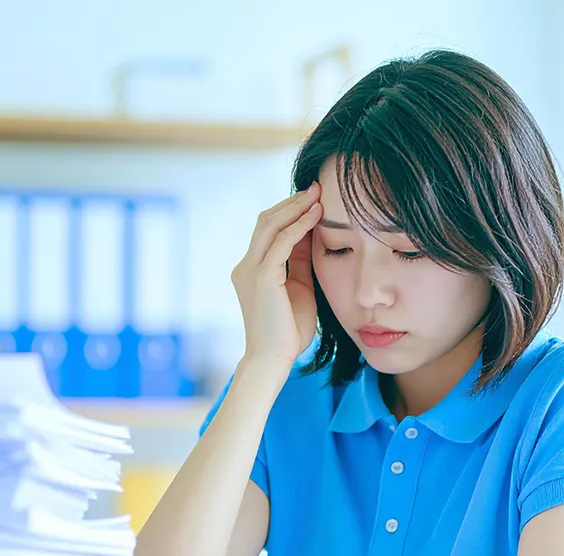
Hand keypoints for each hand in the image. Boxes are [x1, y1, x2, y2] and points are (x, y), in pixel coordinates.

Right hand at [230, 183, 322, 369]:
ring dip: (295, 207)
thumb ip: (301, 262)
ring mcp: (250, 270)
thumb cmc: (288, 331)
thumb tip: (312, 233)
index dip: (290, 212)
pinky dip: (299, 226)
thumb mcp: (299, 288)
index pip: (269, 230)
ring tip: (318, 194)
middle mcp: (245, 266)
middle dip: (292, 202)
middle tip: (317, 187)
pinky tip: (316, 216)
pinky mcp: (261, 278)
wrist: (273, 359)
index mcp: (252, 269)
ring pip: (270, 225)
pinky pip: (281, 243)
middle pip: (266, 221)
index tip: (313, 198)